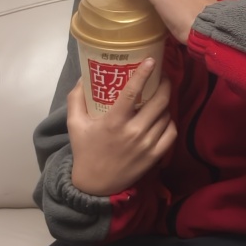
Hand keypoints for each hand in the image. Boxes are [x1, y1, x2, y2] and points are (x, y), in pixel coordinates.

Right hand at [68, 60, 175, 195]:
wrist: (95, 185)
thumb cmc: (85, 151)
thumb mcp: (74, 124)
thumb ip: (76, 99)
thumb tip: (84, 77)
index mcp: (113, 122)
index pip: (133, 92)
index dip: (144, 74)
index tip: (153, 61)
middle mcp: (133, 132)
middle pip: (159, 101)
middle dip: (165, 84)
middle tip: (162, 76)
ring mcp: (147, 144)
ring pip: (166, 115)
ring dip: (166, 103)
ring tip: (161, 96)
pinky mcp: (155, 156)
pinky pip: (171, 133)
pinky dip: (170, 122)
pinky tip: (164, 117)